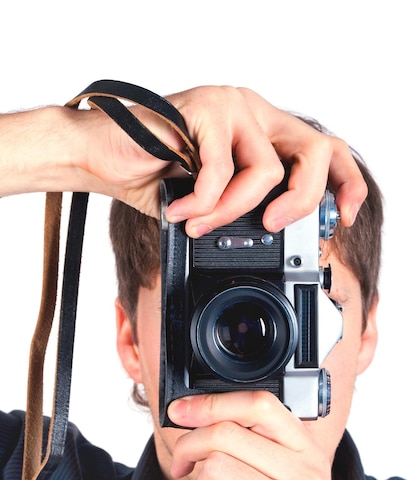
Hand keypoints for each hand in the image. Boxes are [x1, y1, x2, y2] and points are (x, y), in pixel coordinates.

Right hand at [1, 85, 366, 237]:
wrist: (101, 157)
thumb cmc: (153, 177)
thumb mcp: (213, 201)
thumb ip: (247, 208)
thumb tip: (277, 236)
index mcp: (262, 132)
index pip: (324, 150)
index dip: (345, 182)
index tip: (344, 217)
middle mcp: (255, 113)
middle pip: (316, 151)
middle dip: (302, 199)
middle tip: (272, 224)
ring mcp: (233, 106)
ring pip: (266, 169)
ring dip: (232, 210)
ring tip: (199, 221)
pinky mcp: (206, 108)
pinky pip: (223, 170)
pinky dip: (203, 201)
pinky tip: (181, 208)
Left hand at [168, 391, 363, 479]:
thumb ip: (261, 449)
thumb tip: (203, 416)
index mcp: (309, 454)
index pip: (260, 405)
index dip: (213, 402)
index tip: (182, 410)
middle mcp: (304, 475)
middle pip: (226, 433)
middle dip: (189, 446)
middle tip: (181, 463)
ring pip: (215, 470)